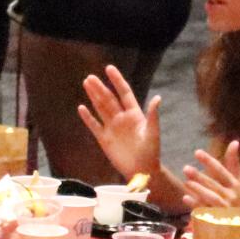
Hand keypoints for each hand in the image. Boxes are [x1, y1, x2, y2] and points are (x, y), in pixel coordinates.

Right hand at [76, 64, 161, 178]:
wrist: (142, 170)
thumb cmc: (151, 152)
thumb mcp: (153, 133)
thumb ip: (153, 115)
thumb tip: (157, 98)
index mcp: (134, 114)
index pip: (124, 93)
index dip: (117, 80)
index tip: (109, 68)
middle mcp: (122, 118)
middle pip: (109, 99)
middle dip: (100, 87)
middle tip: (90, 77)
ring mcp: (112, 128)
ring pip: (100, 108)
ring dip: (93, 96)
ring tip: (86, 83)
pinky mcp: (104, 139)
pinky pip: (94, 125)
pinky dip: (88, 117)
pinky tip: (81, 108)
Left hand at [181, 142, 239, 210]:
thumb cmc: (239, 198)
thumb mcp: (238, 180)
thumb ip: (233, 162)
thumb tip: (234, 141)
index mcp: (235, 185)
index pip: (221, 171)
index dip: (209, 161)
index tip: (197, 152)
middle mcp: (231, 196)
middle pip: (215, 185)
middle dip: (200, 177)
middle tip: (185, 168)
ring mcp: (225, 209)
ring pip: (212, 199)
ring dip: (199, 190)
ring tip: (186, 182)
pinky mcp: (218, 220)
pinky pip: (206, 212)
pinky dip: (196, 205)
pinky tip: (185, 198)